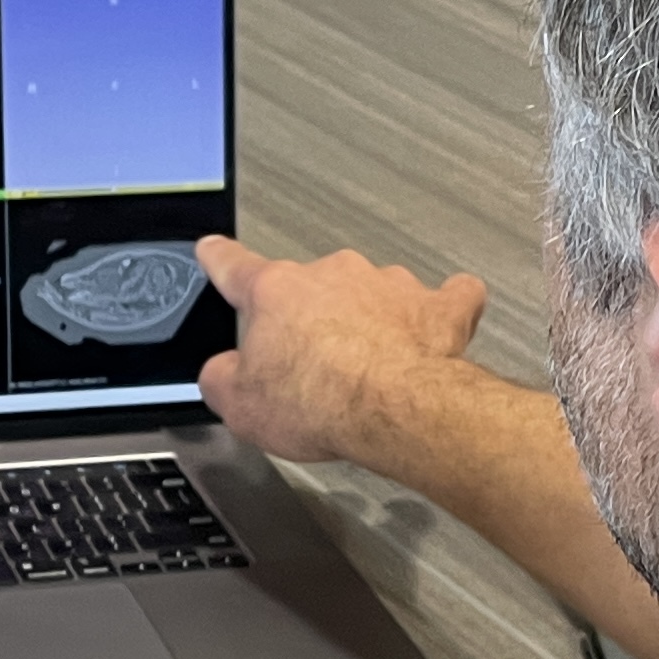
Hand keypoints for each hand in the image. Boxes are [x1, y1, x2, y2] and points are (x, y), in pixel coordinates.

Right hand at [194, 234, 490, 469]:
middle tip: (312, 370)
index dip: (219, 259)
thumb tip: (223, 373)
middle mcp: (330, 274)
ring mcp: (386, 283)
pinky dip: (441, 309)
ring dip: (367, 321)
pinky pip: (445, 296)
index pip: (234, 266)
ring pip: (370, 292)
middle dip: (309, 322)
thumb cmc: (320, 402)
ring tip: (371, 367)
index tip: (214, 249)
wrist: (392, 410)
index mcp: (275, 291)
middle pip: (310, 289)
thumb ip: (222, 379)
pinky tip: (438, 324)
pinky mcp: (433, 306)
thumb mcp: (239, 405)